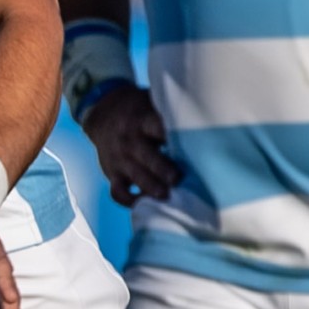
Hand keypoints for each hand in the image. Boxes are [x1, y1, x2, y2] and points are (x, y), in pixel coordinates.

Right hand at [82, 85, 178, 206]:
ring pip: (135, 175)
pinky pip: (118, 192)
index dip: (169, 134)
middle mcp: (130, 140)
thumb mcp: (151, 103)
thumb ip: (170, 113)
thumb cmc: (139, 111)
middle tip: (178, 179)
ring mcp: (120, 159)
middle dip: (162, 169)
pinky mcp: (112, 174)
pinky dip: (130, 201)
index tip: (188, 143)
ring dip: (150, 187)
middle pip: (146, 156)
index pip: (155, 126)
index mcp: (142, 120)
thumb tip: (204, 120)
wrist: (103, 114)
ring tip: (167, 197)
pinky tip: (147, 205)